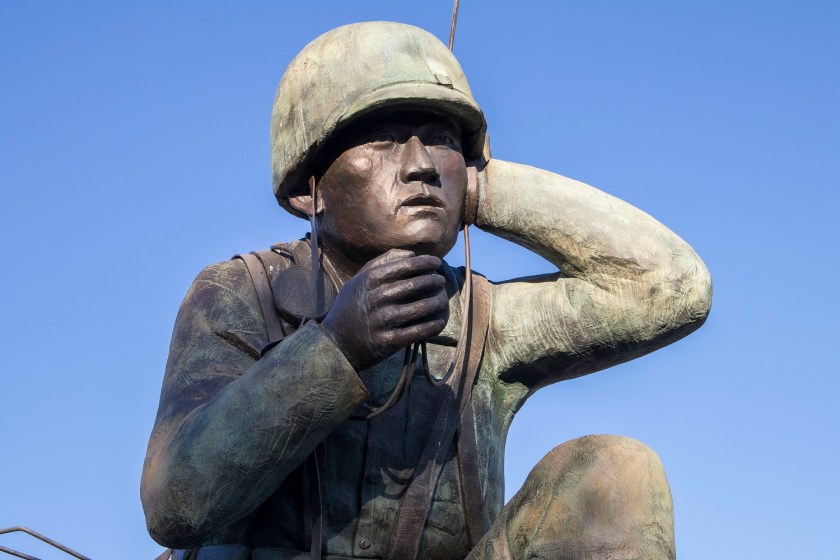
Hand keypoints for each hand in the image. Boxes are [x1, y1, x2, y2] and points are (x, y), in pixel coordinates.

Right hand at [321, 249, 448, 369]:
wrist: (335, 343)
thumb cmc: (349, 307)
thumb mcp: (357, 281)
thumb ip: (381, 263)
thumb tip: (410, 253)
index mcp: (371, 279)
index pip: (408, 265)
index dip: (427, 263)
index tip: (437, 264)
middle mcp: (378, 297)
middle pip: (419, 284)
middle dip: (435, 280)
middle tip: (441, 281)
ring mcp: (384, 319)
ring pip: (423, 306)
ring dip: (438, 301)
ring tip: (443, 298)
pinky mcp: (389, 341)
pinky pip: (419, 330)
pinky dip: (433, 324)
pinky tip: (439, 320)